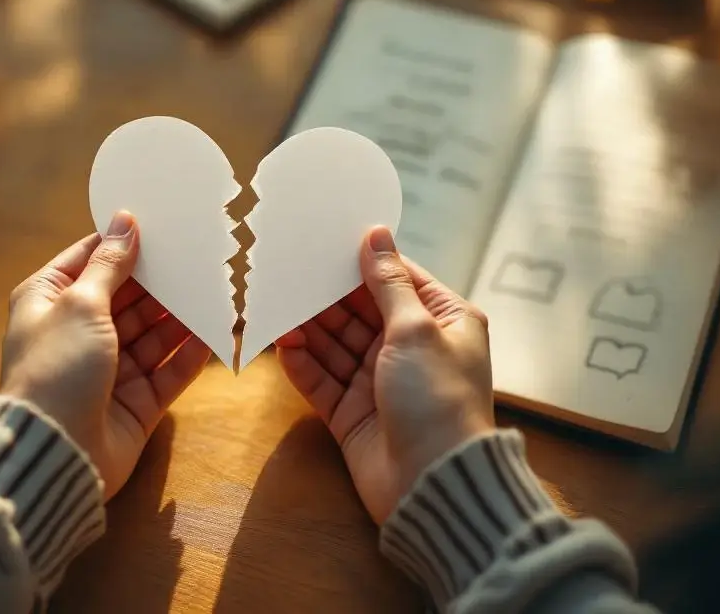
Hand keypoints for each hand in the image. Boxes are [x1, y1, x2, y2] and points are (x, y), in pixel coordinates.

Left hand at [0, 212, 210, 499]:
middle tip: (200, 255)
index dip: (123, 243)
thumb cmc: (56, 368)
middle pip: (127, 297)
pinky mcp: (135, 401)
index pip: (89, 260)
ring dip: (180, 314)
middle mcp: (77, 332)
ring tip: (216, 287)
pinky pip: (168, 369)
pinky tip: (216, 329)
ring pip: (152, 333)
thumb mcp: (80, 303)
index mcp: (48, 301)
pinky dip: (190, 351)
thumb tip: (125, 221)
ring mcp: (108, 369)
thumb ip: (109, 265)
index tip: (161, 222)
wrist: (55, 455)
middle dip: (161, 280)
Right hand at [276, 227, 493, 523]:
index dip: (363, 263)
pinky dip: (302, 363)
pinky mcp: (353, 413)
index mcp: (443, 323)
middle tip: (289, 272)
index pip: (397, 280)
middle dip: (327, 297)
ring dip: (309, 328)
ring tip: (277, 306)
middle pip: (360, 312)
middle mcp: (412, 349)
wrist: (433, 485)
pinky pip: (322, 380)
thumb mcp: (416, 329)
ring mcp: (380, 382)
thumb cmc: (437, 399)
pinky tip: (281, 344)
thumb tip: (376, 234)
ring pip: (336, 345)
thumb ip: (387, 283)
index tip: (326, 241)